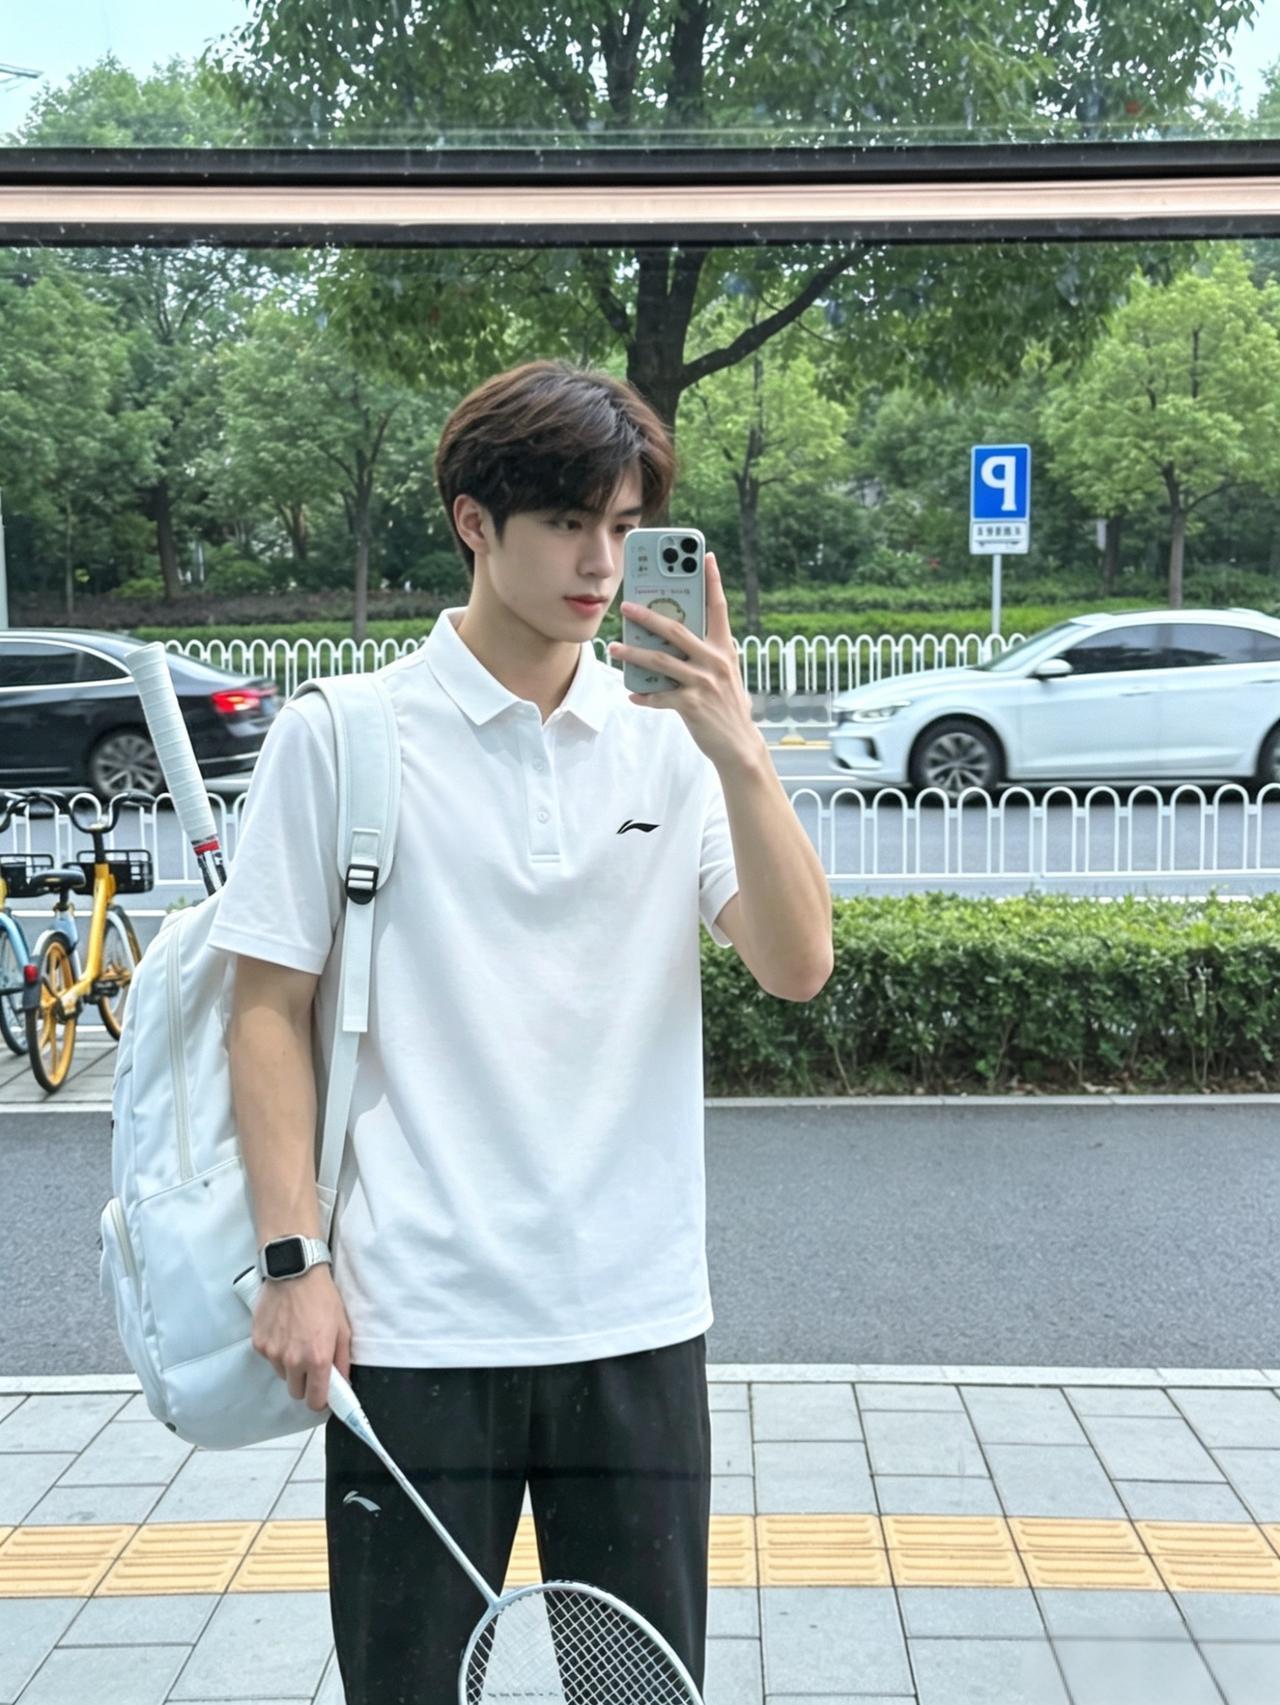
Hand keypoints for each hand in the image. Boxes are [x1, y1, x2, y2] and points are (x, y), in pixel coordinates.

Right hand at [251, 1265, 351, 1412]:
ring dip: (289, 1366)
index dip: (320, 1400)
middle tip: (311, 1363)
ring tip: (297, 1340)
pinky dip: (276, 1350)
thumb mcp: (343, 1328)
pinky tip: (283, 1330)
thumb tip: (342, 1383)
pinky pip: (269, 1358)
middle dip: (305, 1383)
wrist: (295, 1272)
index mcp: (317, 1359)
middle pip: (296, 1392)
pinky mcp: (258, 1343)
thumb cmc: (323, 1298)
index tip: (323, 1393)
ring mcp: (272, 1353)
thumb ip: (343, 1360)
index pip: (315, 1401)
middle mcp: (293, 1361)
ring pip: (282, 1374)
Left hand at [607, 551, 761, 770]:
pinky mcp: (691, 705)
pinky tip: (632, 694)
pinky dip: (643, 696)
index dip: (712, 580)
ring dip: (633, 654)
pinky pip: (659, 696)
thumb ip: (703, 654)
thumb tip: (671, 639)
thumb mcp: (724, 674)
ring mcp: (703, 683)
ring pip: (659, 661)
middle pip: (676, 629)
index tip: (705, 556)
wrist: (739, 745)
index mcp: (724, 648)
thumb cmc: (727, 706)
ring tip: (614, 647)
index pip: (719, 607)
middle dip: (648, 616)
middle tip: (626, 606)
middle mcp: (714, 661)